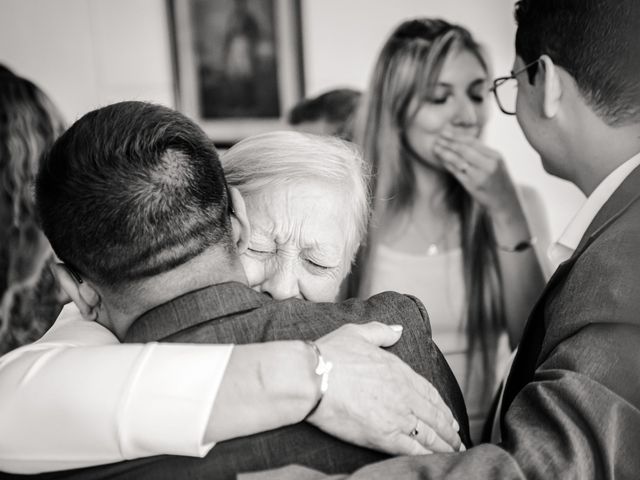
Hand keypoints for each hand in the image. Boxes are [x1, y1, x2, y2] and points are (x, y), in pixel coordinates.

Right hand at [307, 322, 463, 455]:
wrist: (314, 378)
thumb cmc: (331, 355)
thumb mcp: (357, 333)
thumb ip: (381, 332)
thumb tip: (398, 330)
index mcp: (398, 370)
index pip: (428, 391)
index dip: (440, 405)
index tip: (447, 414)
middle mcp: (403, 393)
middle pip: (434, 415)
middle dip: (448, 428)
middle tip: (456, 438)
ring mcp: (397, 416)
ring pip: (428, 433)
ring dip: (443, 444)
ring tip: (452, 451)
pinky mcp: (385, 436)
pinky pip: (414, 449)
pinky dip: (428, 454)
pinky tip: (434, 459)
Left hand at [433, 131, 520, 217]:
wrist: (506, 201)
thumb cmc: (499, 180)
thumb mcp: (497, 163)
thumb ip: (483, 153)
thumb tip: (462, 140)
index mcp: (495, 156)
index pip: (473, 142)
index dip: (457, 136)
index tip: (445, 132)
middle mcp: (488, 165)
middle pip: (465, 150)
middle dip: (449, 143)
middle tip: (437, 138)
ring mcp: (480, 176)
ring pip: (459, 161)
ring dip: (445, 153)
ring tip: (436, 148)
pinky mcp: (472, 186)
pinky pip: (456, 173)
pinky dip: (448, 165)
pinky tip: (441, 160)